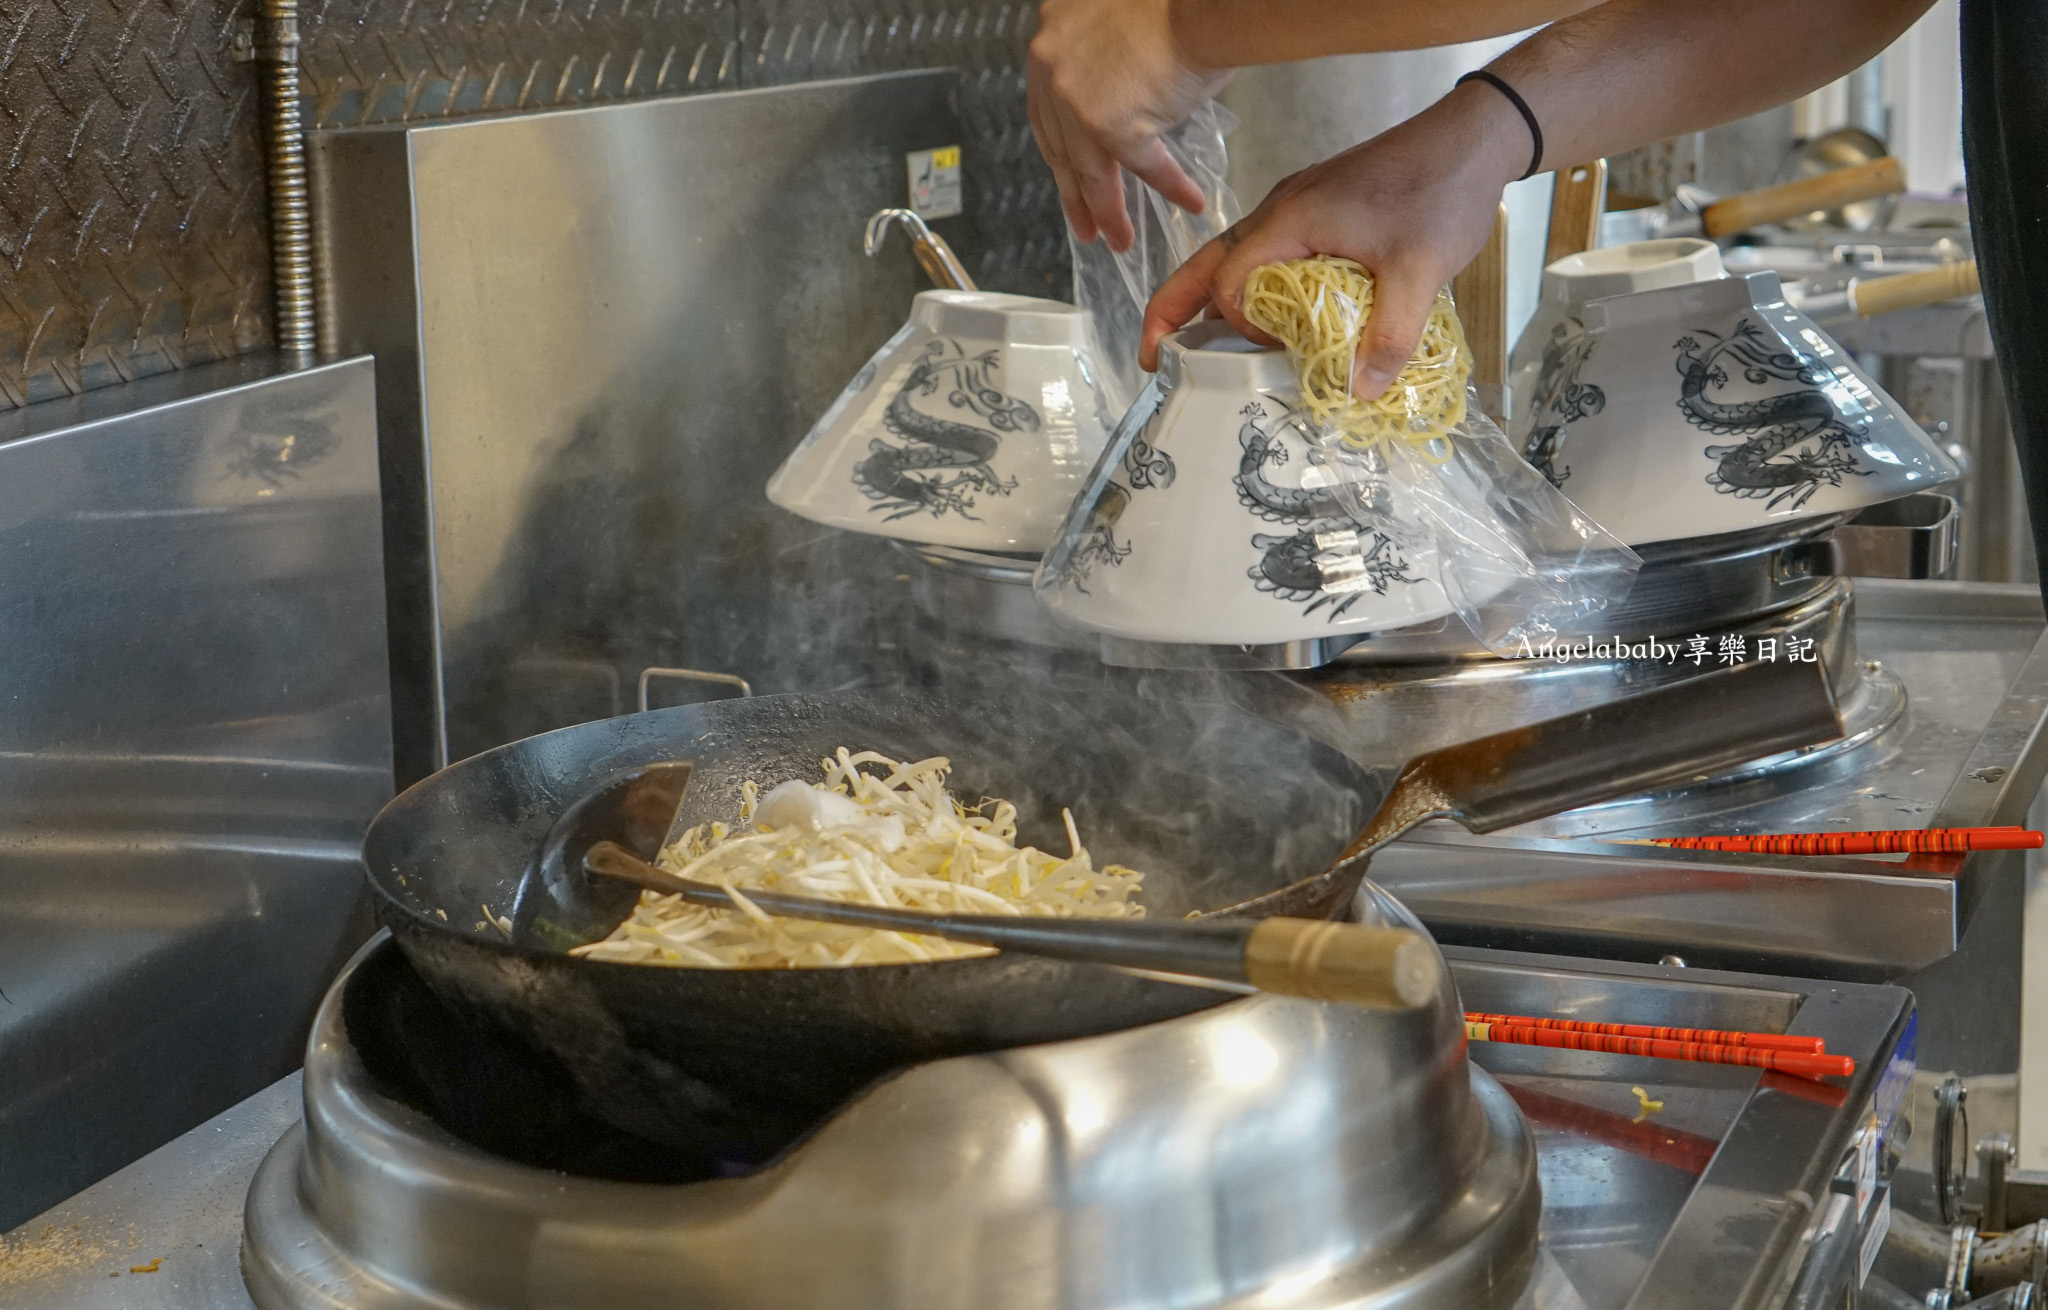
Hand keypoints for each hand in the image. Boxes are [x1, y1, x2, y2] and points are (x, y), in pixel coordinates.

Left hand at [1027, 0, 1232, 250]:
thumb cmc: (1178, 3)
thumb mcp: (1122, 22)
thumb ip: (1107, 61)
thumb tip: (1128, 95)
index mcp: (1051, 36)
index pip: (1046, 108)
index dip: (1060, 150)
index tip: (1068, 178)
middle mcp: (1051, 66)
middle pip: (1059, 145)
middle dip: (1073, 193)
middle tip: (1084, 228)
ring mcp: (1074, 99)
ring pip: (1089, 169)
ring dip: (1106, 210)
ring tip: (1118, 240)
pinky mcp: (1107, 125)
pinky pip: (1143, 166)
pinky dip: (1170, 185)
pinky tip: (1189, 202)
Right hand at [1140, 81, 1528, 398]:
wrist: (1473, 139)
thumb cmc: (1440, 192)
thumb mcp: (1419, 271)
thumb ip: (1389, 336)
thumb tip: (1361, 393)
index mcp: (1290, 220)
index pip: (1230, 281)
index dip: (1237, 326)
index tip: (1272, 352)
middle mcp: (1280, 211)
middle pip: (1205, 264)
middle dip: (1172, 311)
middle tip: (1154, 360)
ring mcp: (1297, 207)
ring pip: (1233, 258)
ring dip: (1208, 301)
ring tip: (1196, 348)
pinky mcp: (1318, 209)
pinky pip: (1264, 254)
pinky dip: (1249, 287)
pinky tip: (1266, 318)